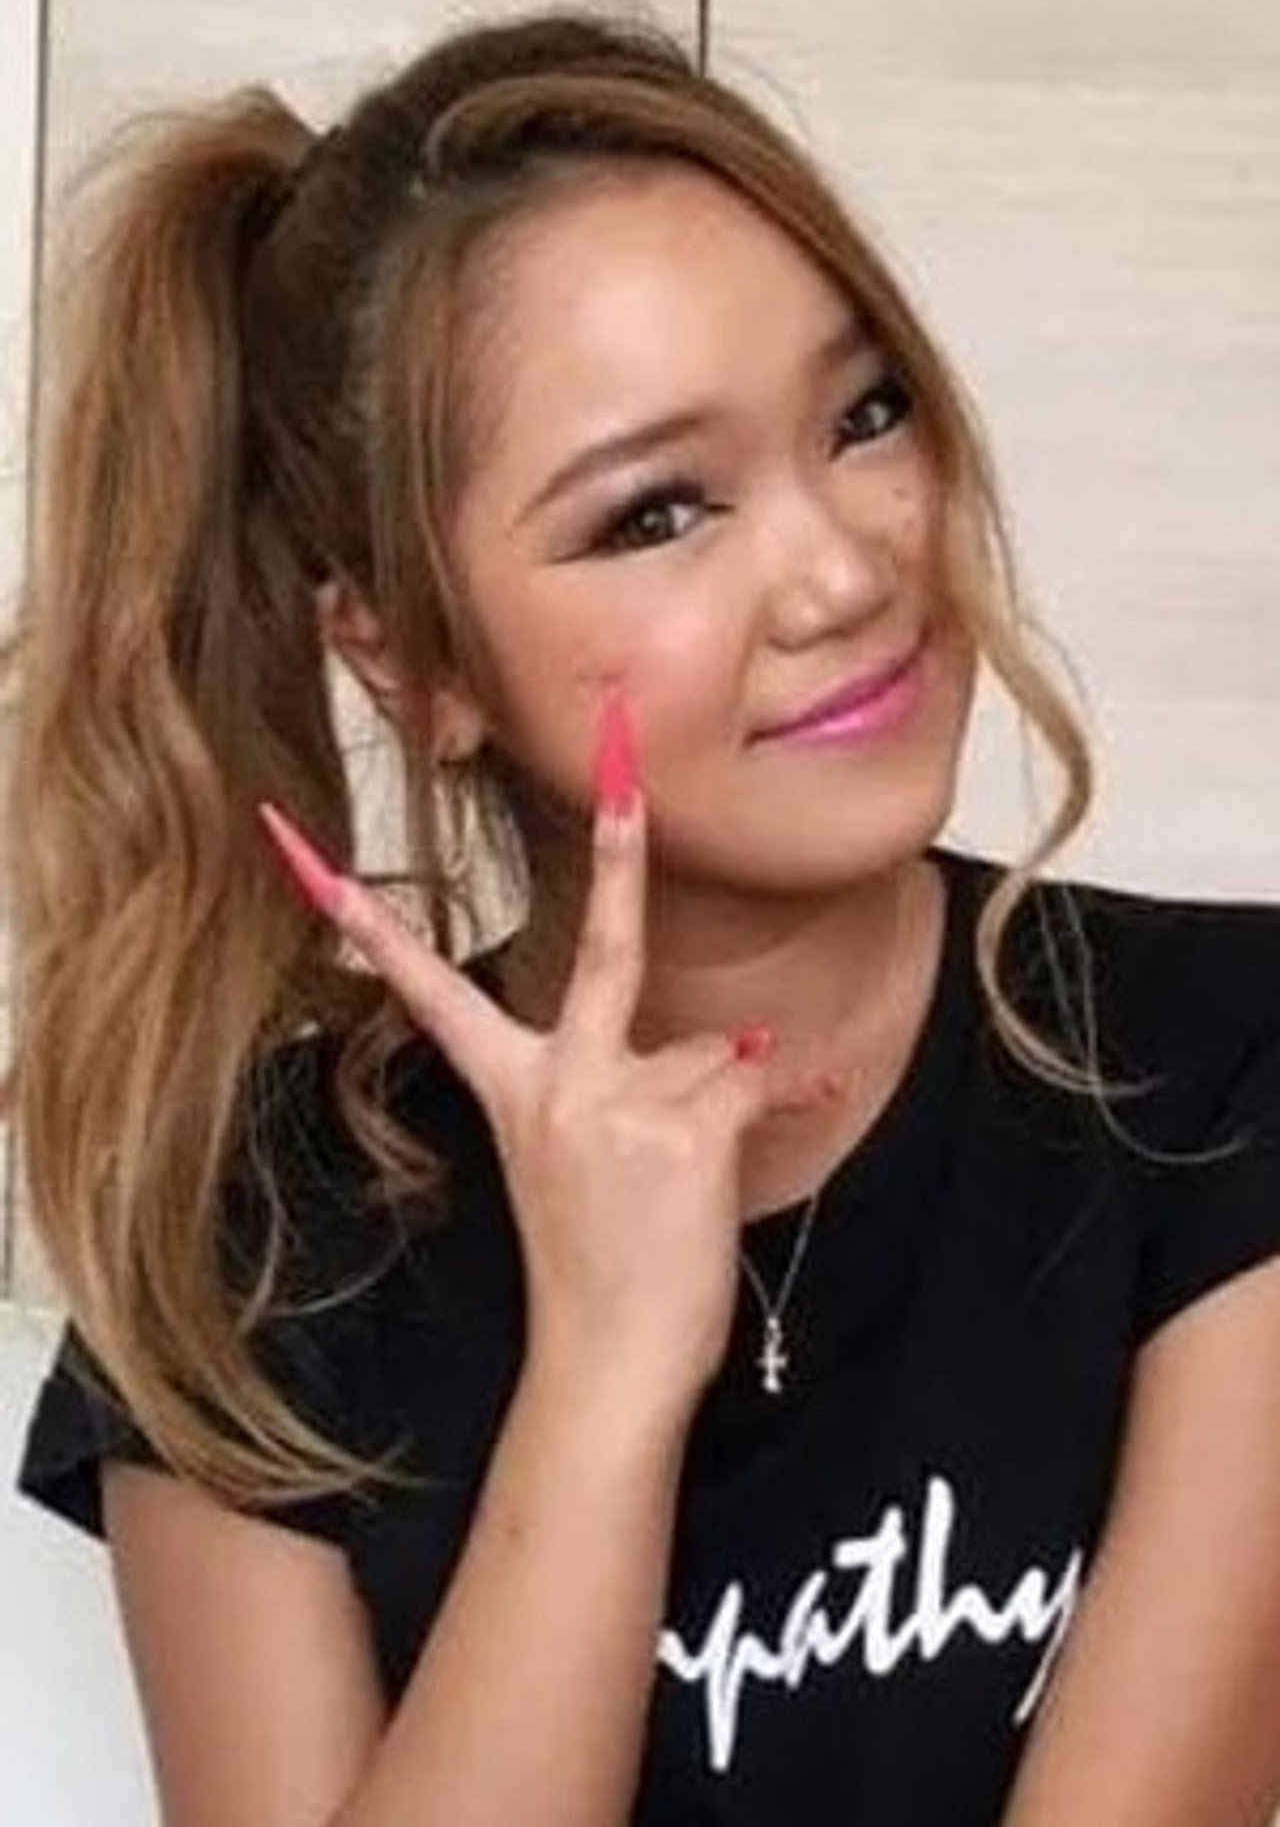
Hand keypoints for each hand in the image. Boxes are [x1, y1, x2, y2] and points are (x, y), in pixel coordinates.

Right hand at [257, 687, 829, 1408]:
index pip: (431, 988)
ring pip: (706, 1051)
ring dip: (716, 1105)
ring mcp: (620, 1102)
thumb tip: (731, 1039)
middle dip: (617, 846)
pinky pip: (753, 1082)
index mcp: (515, 1090)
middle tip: (622, 755)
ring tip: (685, 1184)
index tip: (301, 848)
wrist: (607, 1367)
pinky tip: (777, 1131)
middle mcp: (560, 1084)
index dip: (369, 920)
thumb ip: (628, 1085)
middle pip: (603, 948)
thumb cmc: (592, 1269)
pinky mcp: (682, 1129)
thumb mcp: (574, 1164)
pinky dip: (780, 1106)